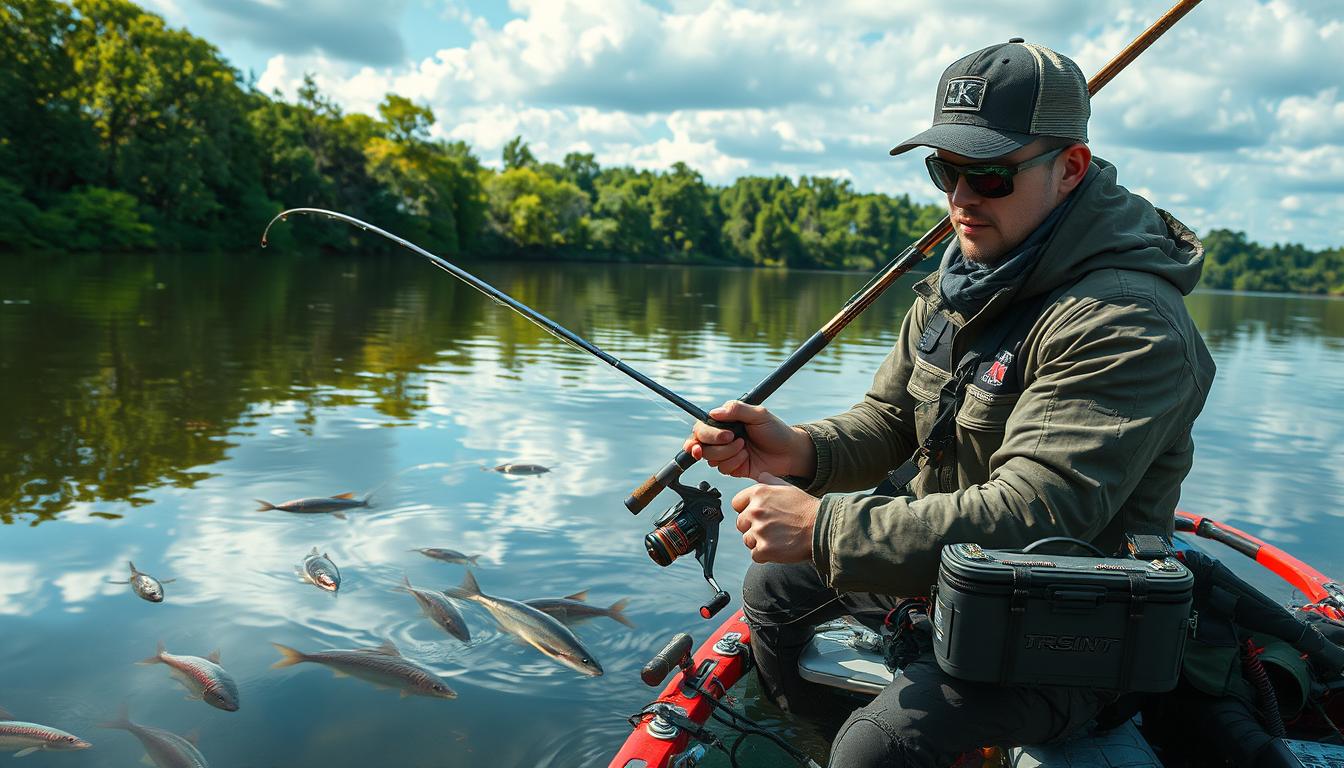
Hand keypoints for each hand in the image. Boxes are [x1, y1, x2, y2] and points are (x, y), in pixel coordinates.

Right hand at [683, 400, 814, 480]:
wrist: (789, 453)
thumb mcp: (759, 415)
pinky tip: (746, 458)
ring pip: (710, 458)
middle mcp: (721, 437)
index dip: (704, 434)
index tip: (723, 436)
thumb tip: (714, 412)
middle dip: (718, 446)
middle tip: (736, 441)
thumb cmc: (776, 431)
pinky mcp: (731, 467)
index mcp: (724, 422)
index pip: (701, 427)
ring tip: (745, 448)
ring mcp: (725, 453)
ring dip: (729, 454)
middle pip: (700, 444)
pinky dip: (735, 463)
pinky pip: (722, 469)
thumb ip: (736, 409)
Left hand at [732, 473, 819, 563]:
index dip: (747, 510)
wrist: (821, 528)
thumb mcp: (788, 488)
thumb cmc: (806, 509)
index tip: (759, 515)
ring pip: (747, 540)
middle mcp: (755, 510)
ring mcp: (759, 530)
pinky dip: (766, 555)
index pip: (737, 504)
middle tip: (773, 528)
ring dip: (759, 542)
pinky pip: (756, 555)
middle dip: (752, 527)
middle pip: (740, 523)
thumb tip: (760, 475)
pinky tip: (779, 548)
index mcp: (758, 493)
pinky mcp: (764, 549)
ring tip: (778, 538)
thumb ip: (769, 481)